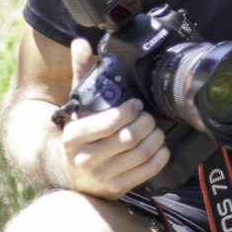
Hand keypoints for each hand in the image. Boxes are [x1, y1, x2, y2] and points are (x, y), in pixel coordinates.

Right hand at [60, 38, 169, 197]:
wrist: (72, 174)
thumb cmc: (80, 136)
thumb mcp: (76, 105)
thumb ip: (80, 74)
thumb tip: (80, 43)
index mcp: (73, 136)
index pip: (110, 122)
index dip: (130, 111)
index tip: (136, 105)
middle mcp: (84, 158)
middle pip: (130, 137)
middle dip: (146, 123)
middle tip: (149, 117)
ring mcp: (101, 176)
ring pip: (141, 153)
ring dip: (156, 138)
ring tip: (155, 129)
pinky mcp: (116, 188)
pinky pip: (147, 170)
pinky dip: (160, 156)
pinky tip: (159, 147)